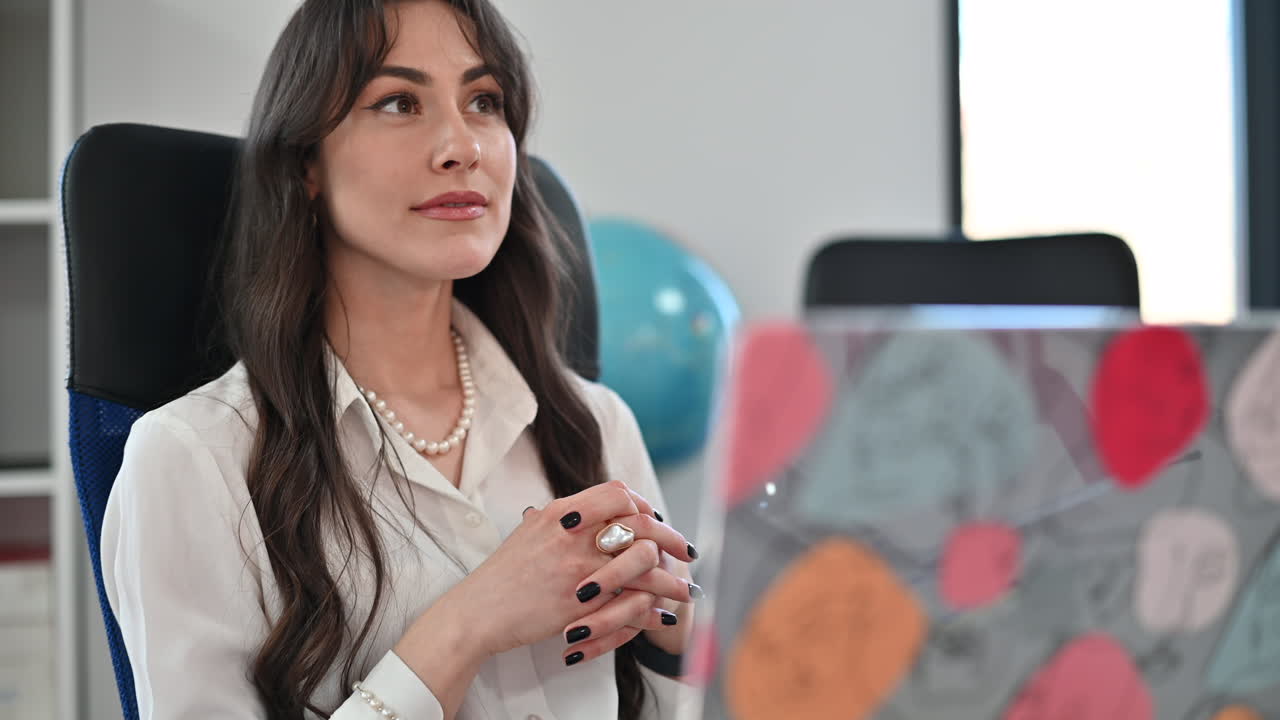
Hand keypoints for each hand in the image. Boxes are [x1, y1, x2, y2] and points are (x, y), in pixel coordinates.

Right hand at [442, 481, 695, 660]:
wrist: (477, 611)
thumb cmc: (502, 574)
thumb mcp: (530, 531)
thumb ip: (562, 517)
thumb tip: (589, 507)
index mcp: (561, 513)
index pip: (618, 492)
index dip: (644, 504)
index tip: (657, 519)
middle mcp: (572, 535)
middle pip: (640, 524)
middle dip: (671, 538)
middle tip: (686, 552)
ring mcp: (578, 569)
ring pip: (644, 563)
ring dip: (671, 577)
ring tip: (686, 587)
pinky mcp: (581, 605)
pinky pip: (631, 600)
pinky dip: (653, 606)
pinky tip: (663, 612)